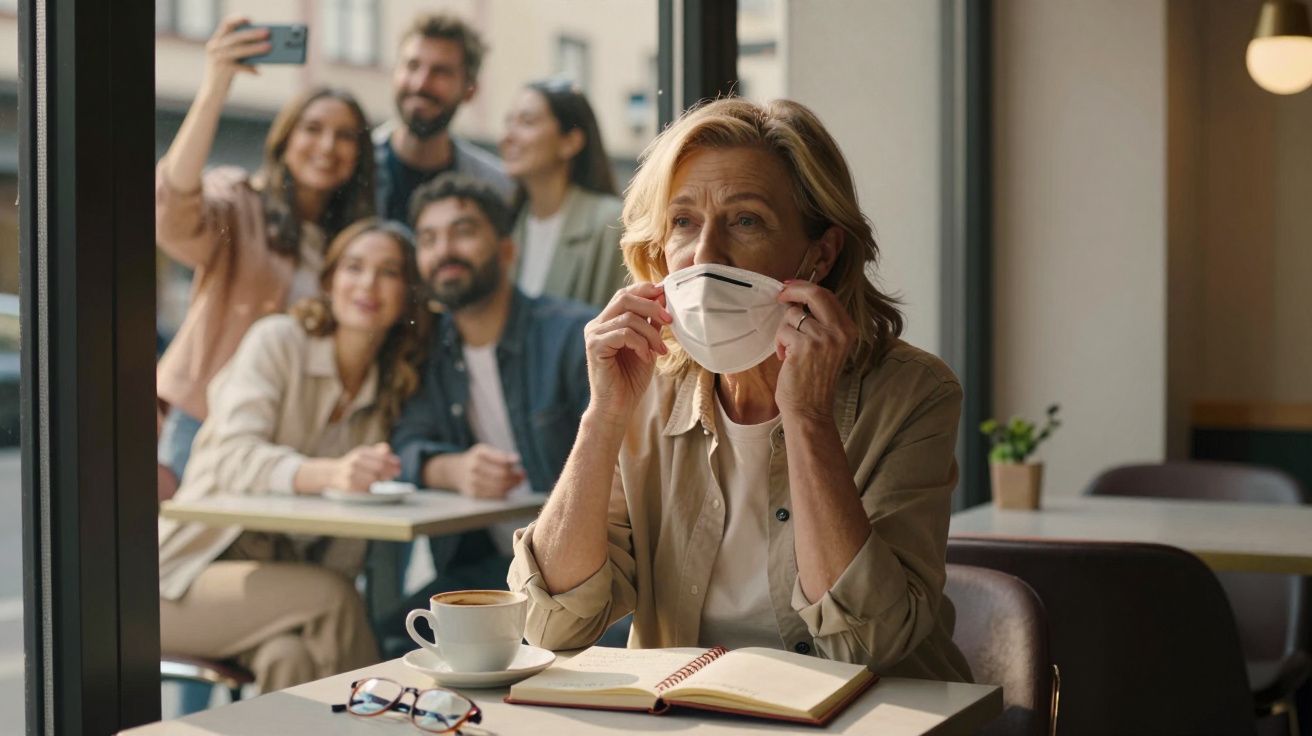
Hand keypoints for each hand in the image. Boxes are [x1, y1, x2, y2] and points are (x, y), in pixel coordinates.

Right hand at [201, 16, 270, 89]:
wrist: (211, 94)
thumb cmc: (224, 76)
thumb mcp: (229, 60)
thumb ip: (239, 52)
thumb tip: (262, 45)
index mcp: (215, 42)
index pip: (225, 25)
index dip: (237, 20)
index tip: (250, 19)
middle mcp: (214, 48)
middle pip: (236, 37)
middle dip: (252, 34)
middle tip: (267, 32)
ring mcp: (217, 59)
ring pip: (239, 50)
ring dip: (255, 48)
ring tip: (269, 47)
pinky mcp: (223, 70)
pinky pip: (240, 67)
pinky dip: (250, 69)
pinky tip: (258, 72)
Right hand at [330, 442, 400, 491]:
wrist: (332, 474)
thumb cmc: (353, 464)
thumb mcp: (363, 454)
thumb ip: (377, 451)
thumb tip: (388, 448)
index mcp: (360, 453)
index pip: (381, 456)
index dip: (392, 461)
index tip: (399, 465)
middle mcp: (355, 462)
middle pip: (379, 467)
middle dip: (390, 470)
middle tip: (397, 472)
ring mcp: (351, 475)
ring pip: (374, 479)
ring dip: (383, 479)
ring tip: (387, 479)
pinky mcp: (349, 486)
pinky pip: (367, 488)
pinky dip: (373, 487)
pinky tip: (376, 486)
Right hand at [450, 444, 525, 498]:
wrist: (456, 471)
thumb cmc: (477, 459)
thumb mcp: (485, 451)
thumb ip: (501, 455)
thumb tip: (517, 460)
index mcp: (479, 452)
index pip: (499, 458)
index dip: (510, 460)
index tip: (518, 460)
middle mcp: (474, 466)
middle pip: (502, 474)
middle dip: (515, 475)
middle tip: (523, 474)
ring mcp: (473, 481)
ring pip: (500, 486)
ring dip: (513, 485)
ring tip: (518, 481)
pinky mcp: (474, 493)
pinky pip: (495, 495)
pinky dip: (505, 492)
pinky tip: (509, 488)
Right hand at [584, 282, 670, 425]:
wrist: (618, 407)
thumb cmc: (631, 379)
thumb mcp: (647, 346)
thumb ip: (651, 323)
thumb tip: (663, 299)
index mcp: (607, 321)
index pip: (625, 294)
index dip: (646, 290)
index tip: (667, 296)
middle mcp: (597, 324)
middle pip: (625, 298)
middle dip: (651, 306)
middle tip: (670, 320)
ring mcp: (594, 334)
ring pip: (628, 318)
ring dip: (650, 333)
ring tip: (659, 350)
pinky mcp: (594, 346)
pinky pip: (624, 334)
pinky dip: (640, 344)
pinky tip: (646, 357)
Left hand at [774, 281, 857, 419]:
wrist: (810, 409)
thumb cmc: (814, 380)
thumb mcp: (828, 347)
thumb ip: (821, 323)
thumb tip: (799, 298)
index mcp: (848, 329)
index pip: (827, 296)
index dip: (806, 287)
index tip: (790, 286)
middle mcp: (840, 331)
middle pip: (815, 294)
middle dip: (793, 290)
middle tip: (780, 295)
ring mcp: (823, 338)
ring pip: (793, 315)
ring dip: (784, 331)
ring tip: (789, 351)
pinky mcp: (804, 345)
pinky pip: (783, 330)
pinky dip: (780, 343)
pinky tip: (786, 359)